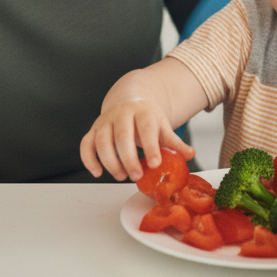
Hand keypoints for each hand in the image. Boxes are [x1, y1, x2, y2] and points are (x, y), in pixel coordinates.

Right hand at [79, 99, 194, 182]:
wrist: (130, 100)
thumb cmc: (147, 118)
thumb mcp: (163, 126)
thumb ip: (174, 142)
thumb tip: (190, 154)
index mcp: (142, 111)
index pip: (146, 128)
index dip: (150, 146)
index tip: (155, 164)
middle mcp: (121, 114)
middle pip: (121, 136)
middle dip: (128, 158)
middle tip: (136, 176)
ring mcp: (105, 121)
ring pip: (101, 141)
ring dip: (110, 161)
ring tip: (121, 176)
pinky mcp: (94, 130)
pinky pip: (86, 144)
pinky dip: (88, 159)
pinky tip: (97, 172)